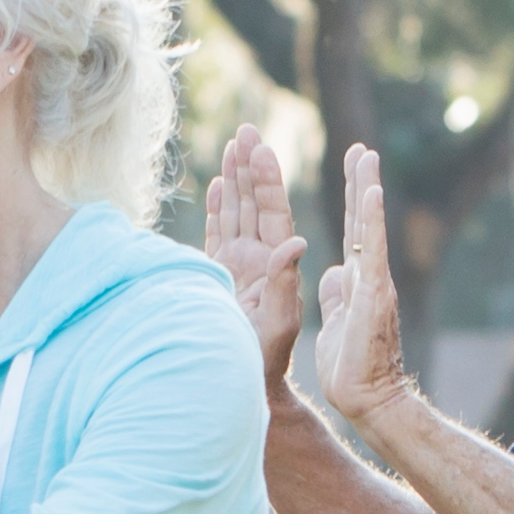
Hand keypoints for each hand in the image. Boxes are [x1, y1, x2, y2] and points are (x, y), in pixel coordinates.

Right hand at [198, 124, 309, 406]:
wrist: (243, 383)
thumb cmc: (264, 359)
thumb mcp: (280, 321)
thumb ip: (284, 281)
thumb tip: (295, 243)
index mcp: (278, 264)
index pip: (274, 212)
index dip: (268, 180)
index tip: (262, 148)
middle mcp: (259, 259)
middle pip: (255, 204)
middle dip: (251, 167)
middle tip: (248, 130)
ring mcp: (239, 266)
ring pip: (237, 213)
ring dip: (235, 180)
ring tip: (233, 146)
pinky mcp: (218, 276)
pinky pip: (218, 236)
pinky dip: (219, 210)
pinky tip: (219, 186)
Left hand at [308, 141, 415, 428]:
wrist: (367, 397)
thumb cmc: (353, 366)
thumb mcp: (336, 320)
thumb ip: (338, 292)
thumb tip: (336, 270)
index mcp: (356, 279)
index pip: (351, 231)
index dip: (350, 201)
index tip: (353, 168)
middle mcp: (367, 274)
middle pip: (361, 220)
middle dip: (359, 183)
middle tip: (361, 149)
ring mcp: (373, 281)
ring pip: (368, 227)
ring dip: (365, 189)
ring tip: (365, 156)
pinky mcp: (373, 293)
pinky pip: (371, 249)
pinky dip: (371, 220)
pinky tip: (370, 193)